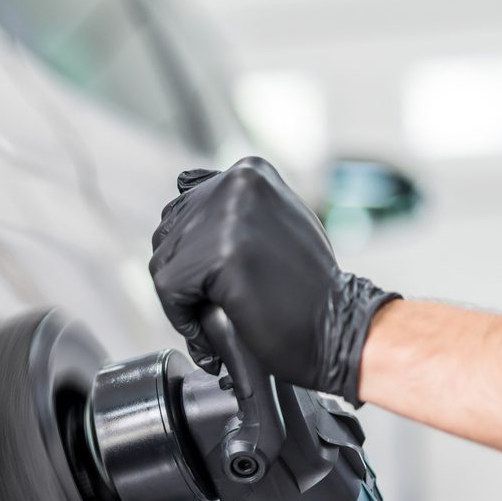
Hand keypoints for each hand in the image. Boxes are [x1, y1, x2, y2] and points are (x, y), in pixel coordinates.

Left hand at [148, 157, 398, 404]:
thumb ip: (233, 208)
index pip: (182, 209)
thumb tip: (185, 197)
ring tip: (217, 316)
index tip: (213, 283)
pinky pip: (169, 290)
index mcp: (249, 171)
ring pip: (164, 262)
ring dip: (183, 299)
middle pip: (168, 233)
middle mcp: (237, 182)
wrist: (337, 328)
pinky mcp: (219, 252)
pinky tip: (210, 329)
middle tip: (214, 304)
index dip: (191, 256)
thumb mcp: (273, 224)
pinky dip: (182, 318)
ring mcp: (228, 214)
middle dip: (184, 275)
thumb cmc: (309, 290)